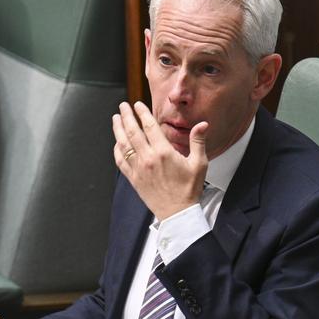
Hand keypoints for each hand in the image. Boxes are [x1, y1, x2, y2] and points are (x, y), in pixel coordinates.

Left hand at [112, 101, 207, 220]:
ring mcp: (138, 169)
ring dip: (118, 129)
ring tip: (115, 118)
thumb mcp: (199, 164)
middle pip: (132, 132)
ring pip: (123, 145)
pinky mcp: (133, 179)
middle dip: (126, 116)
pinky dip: (116, 150)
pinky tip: (116, 143)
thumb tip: (203, 124)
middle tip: (122, 106)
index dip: (142, 113)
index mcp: (164, 152)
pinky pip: (120, 161)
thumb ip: (198, 142)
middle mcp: (148, 159)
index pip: (149, 126)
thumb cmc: (189, 189)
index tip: (137, 104)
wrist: (177, 213)